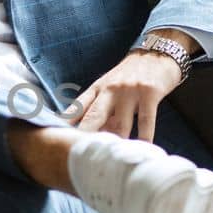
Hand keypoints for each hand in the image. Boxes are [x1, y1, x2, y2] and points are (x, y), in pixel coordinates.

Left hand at [64, 31, 199, 142]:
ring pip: (120, 124)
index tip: (54, 139)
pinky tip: (143, 149)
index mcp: (97, 88)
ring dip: (117, 142)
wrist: (158, 51)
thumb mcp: (111, 89)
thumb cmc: (131, 75)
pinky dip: (144, 138)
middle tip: (76, 155)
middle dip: (83, 137)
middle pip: (93, 117)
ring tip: (112, 160)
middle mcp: (110, 90)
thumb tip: (92, 138)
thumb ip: (102, 111)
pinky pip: (146, 121)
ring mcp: (129, 91)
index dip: (64, 125)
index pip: (77, 109)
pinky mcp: (149, 93)